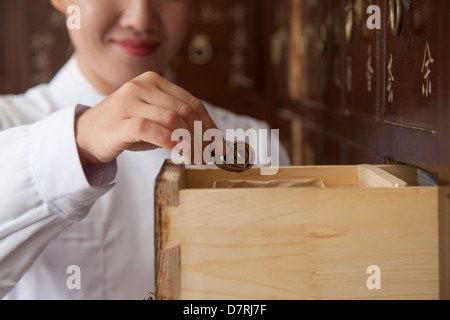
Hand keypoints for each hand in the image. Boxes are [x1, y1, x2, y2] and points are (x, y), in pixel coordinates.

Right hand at [74, 71, 221, 165]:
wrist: (85, 134)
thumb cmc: (124, 127)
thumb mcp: (153, 118)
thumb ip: (176, 120)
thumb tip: (209, 139)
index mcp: (154, 82)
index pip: (191, 102)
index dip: (209, 124)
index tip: (219, 144)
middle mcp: (142, 86)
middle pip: (185, 111)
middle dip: (203, 136)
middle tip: (210, 156)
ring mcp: (130, 102)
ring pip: (173, 119)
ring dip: (190, 142)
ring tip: (197, 159)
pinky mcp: (120, 121)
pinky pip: (152, 130)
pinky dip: (172, 143)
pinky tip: (181, 155)